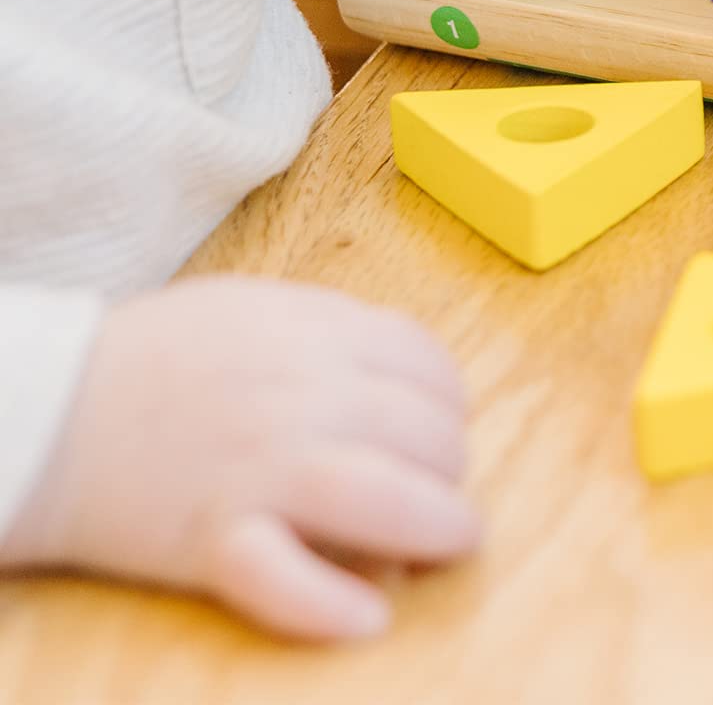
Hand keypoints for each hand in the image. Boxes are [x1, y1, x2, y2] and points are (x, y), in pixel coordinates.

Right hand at [0, 277, 477, 640]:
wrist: (48, 408)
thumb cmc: (155, 357)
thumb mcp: (257, 309)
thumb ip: (333, 333)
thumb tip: (404, 377)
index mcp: (317, 335)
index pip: (429, 368)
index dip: (450, 407)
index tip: (444, 432)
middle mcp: (304, 396)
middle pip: (425, 435)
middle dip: (449, 470)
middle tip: (443, 494)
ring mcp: (261, 468)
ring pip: (386, 498)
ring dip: (436, 528)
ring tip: (448, 544)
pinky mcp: (212, 538)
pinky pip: (288, 579)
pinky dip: (335, 604)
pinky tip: (369, 618)